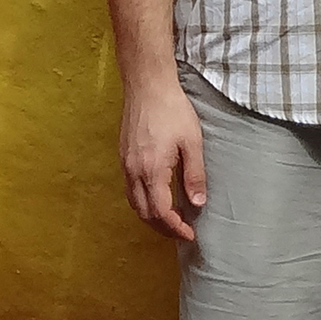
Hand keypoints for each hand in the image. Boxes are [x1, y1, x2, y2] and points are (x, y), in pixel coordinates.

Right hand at [121, 81, 208, 243]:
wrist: (147, 85)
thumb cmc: (172, 110)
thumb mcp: (192, 142)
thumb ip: (194, 175)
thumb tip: (197, 203)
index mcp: (152, 170)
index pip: (160, 212)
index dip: (175, 228)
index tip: (190, 234)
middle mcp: (134, 171)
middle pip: (144, 213)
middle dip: (163, 228)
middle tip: (182, 231)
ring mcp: (125, 164)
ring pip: (134, 203)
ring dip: (151, 216)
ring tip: (170, 219)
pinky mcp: (123, 156)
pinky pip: (129, 189)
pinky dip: (142, 202)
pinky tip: (156, 197)